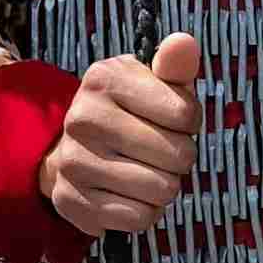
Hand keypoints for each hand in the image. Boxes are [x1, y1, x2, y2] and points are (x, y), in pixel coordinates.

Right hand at [39, 31, 199, 236]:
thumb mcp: (151, 80)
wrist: (74, 146)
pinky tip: (133, 193)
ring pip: (161, 191)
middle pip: (177, 156)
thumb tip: (183, 43)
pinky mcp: (71, 201)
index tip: (175, 118)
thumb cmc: (129, 109)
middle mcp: (82, 119)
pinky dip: (147, 210)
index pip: (185, 114)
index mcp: (104, 79)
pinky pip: (139, 218)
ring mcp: (73, 162)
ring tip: (149, 170)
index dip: (191, 121)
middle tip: (162, 148)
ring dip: (167, 185)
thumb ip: (175, 64)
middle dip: (181, 156)